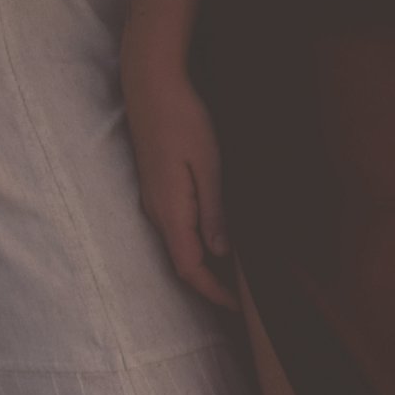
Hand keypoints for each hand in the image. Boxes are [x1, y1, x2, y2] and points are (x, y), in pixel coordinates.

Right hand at [123, 54, 236, 308]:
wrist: (151, 85)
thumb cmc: (183, 119)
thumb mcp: (208, 164)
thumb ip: (214, 210)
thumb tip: (220, 253)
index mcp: (171, 210)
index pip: (190, 267)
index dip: (213, 292)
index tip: (239, 309)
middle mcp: (157, 212)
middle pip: (182, 262)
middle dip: (211, 285)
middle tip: (243, 299)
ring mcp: (154, 199)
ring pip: (179, 245)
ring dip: (205, 265)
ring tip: (235, 276)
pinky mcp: (156, 187)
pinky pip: (176, 227)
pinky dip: (197, 243)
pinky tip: (217, 239)